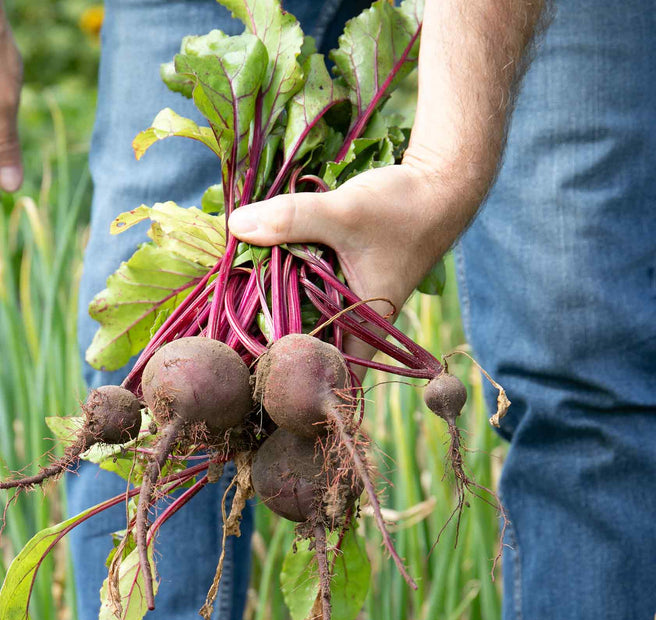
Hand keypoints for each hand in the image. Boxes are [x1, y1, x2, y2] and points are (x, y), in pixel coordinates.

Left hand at [228, 157, 482, 362]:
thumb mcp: (345, 212)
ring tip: (230, 315)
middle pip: (311, 348)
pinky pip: (307, 291)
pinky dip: (284, 285)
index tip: (258, 383)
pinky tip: (255, 274)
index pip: (333, 375)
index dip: (301, 386)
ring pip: (306, 318)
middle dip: (274, 348)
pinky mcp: (341, 277)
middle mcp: (356, 319)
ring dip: (275, 314)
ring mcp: (348, 299)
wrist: (437, 184)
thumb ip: (292, 218)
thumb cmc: (404, 207)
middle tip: (230, 348)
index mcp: (365, 325)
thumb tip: (236, 226)